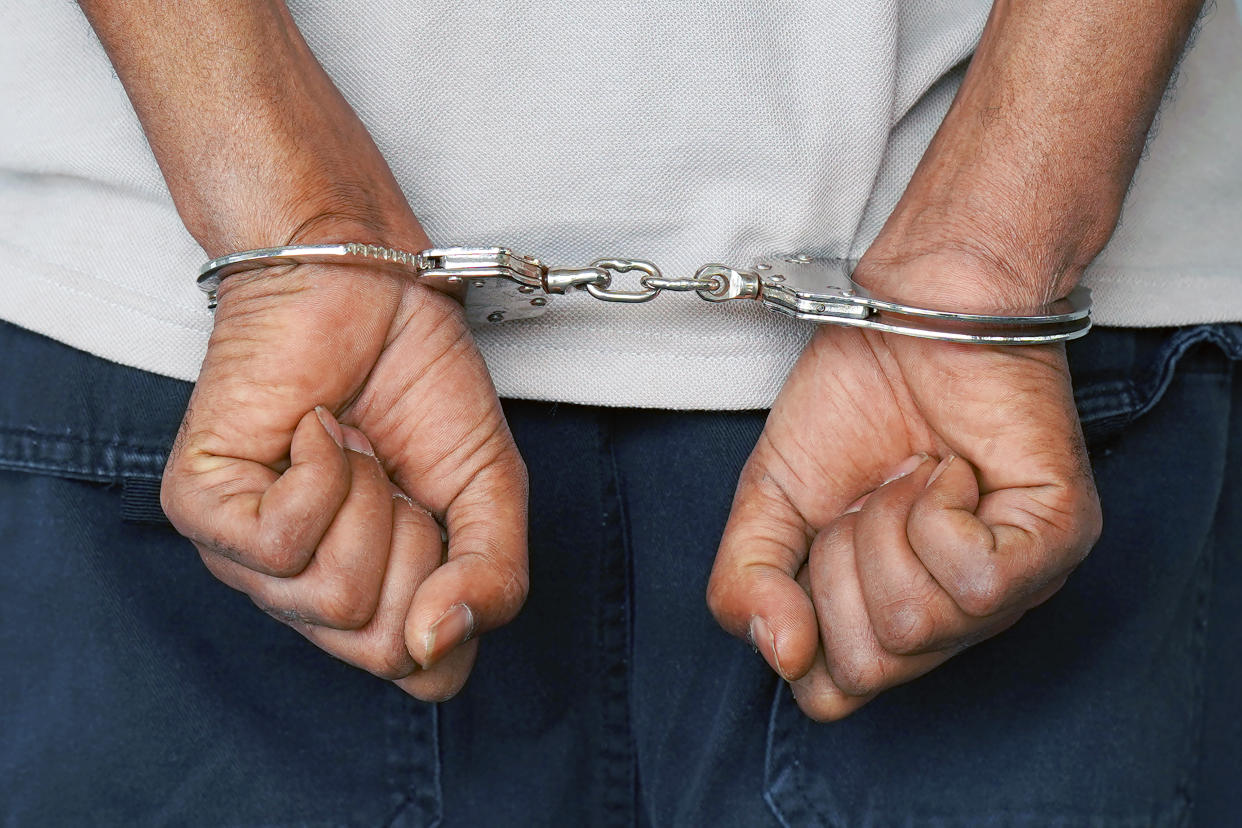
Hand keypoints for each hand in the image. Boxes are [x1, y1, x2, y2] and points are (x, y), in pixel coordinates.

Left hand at [162, 222, 526, 701]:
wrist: (370, 286)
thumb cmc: (420, 384)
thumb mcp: (489, 492)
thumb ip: (494, 579)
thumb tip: (433, 642)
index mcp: (372, 596)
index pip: (421, 676)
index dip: (456, 600)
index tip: (440, 516)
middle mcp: (302, 593)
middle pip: (378, 647)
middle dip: (414, 548)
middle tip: (394, 476)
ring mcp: (245, 558)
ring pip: (331, 595)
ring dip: (367, 499)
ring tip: (353, 443)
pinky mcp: (200, 504)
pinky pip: (278, 540)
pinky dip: (321, 471)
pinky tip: (317, 429)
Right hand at [707, 294, 1100, 720]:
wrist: (911, 311)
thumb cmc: (852, 401)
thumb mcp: (767, 502)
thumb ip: (745, 584)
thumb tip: (782, 654)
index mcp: (888, 616)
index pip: (832, 694)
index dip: (802, 616)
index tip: (822, 532)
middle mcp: (955, 620)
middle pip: (869, 667)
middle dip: (842, 564)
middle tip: (869, 496)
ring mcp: (1014, 589)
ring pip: (918, 625)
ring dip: (889, 527)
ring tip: (913, 473)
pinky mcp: (1058, 541)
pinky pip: (975, 582)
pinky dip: (937, 512)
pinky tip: (951, 470)